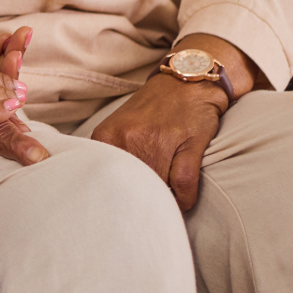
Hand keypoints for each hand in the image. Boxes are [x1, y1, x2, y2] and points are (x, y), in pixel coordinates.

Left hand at [90, 72, 225, 210]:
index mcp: (108, 137)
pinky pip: (184, 187)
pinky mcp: (189, 144)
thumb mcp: (118, 129)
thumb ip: (111, 158)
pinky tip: (183, 199)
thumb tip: (104, 197)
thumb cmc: (152, 111)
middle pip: (132, 188)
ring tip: (165, 203)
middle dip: (139, 203)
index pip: (105, 181)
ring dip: (163, 202)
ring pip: (157, 190)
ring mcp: (159, 141)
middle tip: (145, 211)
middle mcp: (129, 138)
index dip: (116, 199)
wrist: (187, 81)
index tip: (120, 211)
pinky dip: (185, 199)